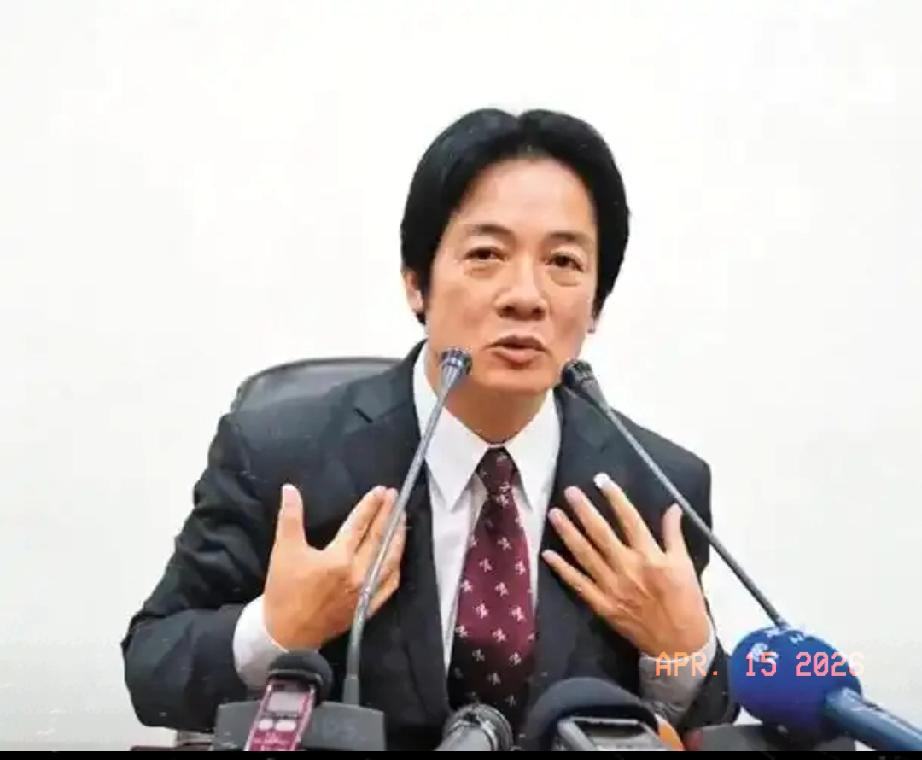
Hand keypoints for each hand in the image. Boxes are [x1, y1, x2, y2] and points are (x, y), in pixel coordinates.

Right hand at [263, 483, 405, 650]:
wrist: (285, 635)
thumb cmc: (284, 591)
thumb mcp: (283, 550)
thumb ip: (290, 517)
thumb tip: (290, 489)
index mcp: (338, 559)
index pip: (360, 525)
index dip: (371, 505)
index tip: (381, 490)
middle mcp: (357, 574)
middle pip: (379, 538)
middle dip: (388, 515)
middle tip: (395, 496)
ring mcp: (365, 592)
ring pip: (389, 560)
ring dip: (398, 537)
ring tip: (402, 519)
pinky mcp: (367, 607)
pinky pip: (389, 585)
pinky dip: (396, 567)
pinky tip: (398, 556)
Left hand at [542, 473, 708, 657]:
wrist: (680, 645)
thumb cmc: (686, 602)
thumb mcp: (685, 565)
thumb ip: (674, 535)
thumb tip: (672, 507)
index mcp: (651, 556)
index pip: (629, 519)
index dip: (614, 498)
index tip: (601, 480)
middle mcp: (628, 568)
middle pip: (601, 533)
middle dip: (584, 510)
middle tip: (570, 491)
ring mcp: (612, 587)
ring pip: (585, 554)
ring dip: (568, 533)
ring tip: (554, 514)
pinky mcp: (602, 605)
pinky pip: (578, 584)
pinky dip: (562, 569)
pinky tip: (548, 553)